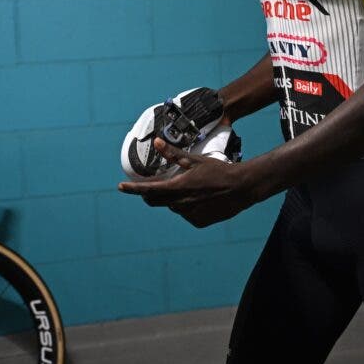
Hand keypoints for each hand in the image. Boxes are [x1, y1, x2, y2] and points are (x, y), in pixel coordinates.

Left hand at [118, 138, 256, 227]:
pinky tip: (201, 198)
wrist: (241, 187)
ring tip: (192, 188)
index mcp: (179, 186)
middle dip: (151, 194)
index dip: (133, 189)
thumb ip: (173, 154)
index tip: (121, 187)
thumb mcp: (195, 160)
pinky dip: (187, 207)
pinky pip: (186, 214)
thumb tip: (157, 142)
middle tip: (153, 186)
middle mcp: (182, 203)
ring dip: (174, 199)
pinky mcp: (198, 222)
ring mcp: (190, 214)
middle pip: (156, 201)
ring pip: (173, 207)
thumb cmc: (219, 171)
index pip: (149, 189)